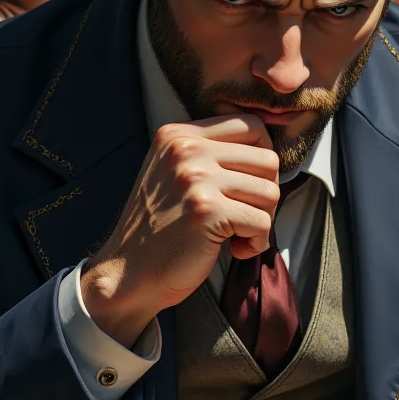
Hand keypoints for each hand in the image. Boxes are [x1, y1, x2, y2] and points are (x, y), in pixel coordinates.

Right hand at [81, 115, 279, 347]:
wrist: (128, 273)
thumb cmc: (161, 228)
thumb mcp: (174, 173)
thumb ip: (210, 153)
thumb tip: (268, 147)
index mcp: (178, 135)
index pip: (251, 126)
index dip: (261, 162)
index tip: (246, 188)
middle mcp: (186, 149)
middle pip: (268, 159)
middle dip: (265, 194)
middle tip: (243, 217)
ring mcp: (196, 178)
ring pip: (270, 191)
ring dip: (262, 221)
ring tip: (236, 234)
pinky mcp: (207, 211)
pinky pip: (262, 222)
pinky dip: (256, 243)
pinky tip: (234, 250)